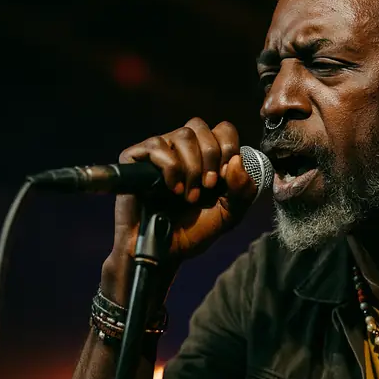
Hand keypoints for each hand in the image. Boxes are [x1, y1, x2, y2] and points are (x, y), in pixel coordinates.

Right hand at [100, 118, 256, 304]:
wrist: (166, 252)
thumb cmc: (195, 230)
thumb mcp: (231, 213)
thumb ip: (243, 189)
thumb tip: (237, 160)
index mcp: (207, 155)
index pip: (223, 129)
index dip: (228, 147)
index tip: (225, 177)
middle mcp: (182, 148)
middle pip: (201, 126)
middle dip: (211, 156)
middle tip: (208, 186)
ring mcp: (159, 151)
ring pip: (182, 134)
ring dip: (192, 167)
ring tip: (188, 195)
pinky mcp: (135, 158)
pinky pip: (157, 146)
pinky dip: (171, 169)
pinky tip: (173, 190)